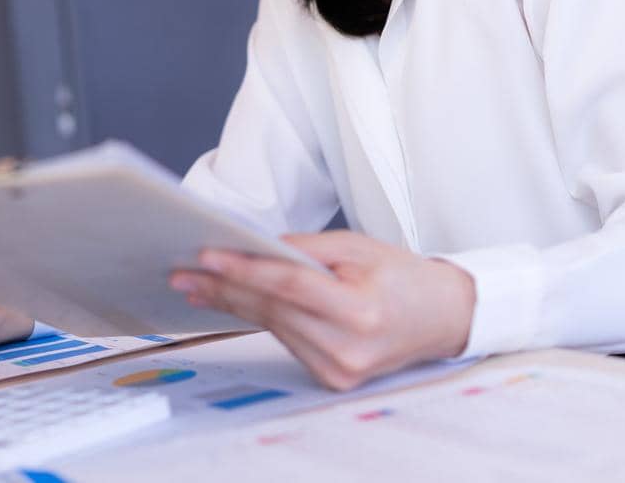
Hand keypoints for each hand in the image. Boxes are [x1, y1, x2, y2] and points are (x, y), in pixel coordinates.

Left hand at [168, 231, 474, 390]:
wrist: (440, 317)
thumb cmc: (401, 276)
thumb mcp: (358, 246)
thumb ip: (305, 249)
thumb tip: (254, 246)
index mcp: (361, 311)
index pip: (290, 287)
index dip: (245, 270)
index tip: (207, 257)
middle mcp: (348, 348)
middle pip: (272, 309)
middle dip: (224, 287)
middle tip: (183, 272)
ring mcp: (338, 369)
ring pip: (273, 325)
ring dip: (232, 302)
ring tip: (197, 282)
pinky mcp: (330, 378)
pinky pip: (285, 339)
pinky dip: (260, 316)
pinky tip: (232, 300)